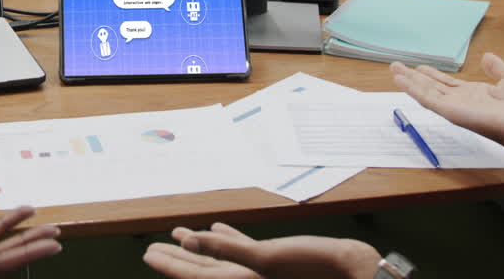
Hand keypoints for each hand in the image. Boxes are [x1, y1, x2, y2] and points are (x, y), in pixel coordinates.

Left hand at [144, 223, 379, 278]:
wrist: (355, 273)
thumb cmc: (314, 269)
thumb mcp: (264, 259)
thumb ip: (225, 250)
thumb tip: (187, 242)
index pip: (195, 276)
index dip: (170, 265)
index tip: (149, 255)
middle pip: (202, 270)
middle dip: (178, 259)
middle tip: (153, 248)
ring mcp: (260, 272)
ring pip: (221, 260)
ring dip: (200, 247)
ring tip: (180, 234)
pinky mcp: (274, 262)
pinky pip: (244, 251)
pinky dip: (229, 239)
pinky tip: (217, 228)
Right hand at [390, 52, 503, 151]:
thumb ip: (497, 69)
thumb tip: (487, 57)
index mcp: (476, 93)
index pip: (448, 83)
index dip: (433, 74)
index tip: (419, 67)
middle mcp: (462, 100)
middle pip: (432, 87)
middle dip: (414, 77)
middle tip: (397, 67)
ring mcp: (455, 107)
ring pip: (426, 91)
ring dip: (409, 81)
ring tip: (394, 70)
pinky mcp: (451, 112)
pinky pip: (428, 99)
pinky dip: (413, 89)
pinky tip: (401, 81)